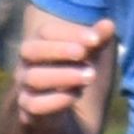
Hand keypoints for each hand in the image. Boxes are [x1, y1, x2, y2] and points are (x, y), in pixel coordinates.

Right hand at [9, 8, 112, 126]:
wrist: (59, 110)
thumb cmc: (72, 72)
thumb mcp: (87, 55)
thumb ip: (96, 40)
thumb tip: (109, 24)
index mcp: (38, 44)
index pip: (46, 31)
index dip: (70, 33)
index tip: (95, 39)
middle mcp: (25, 63)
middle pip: (30, 50)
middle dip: (59, 50)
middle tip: (84, 53)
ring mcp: (24, 86)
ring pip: (34, 78)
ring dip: (64, 75)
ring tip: (90, 76)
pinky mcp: (27, 109)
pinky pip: (34, 105)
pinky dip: (56, 100)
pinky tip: (75, 95)